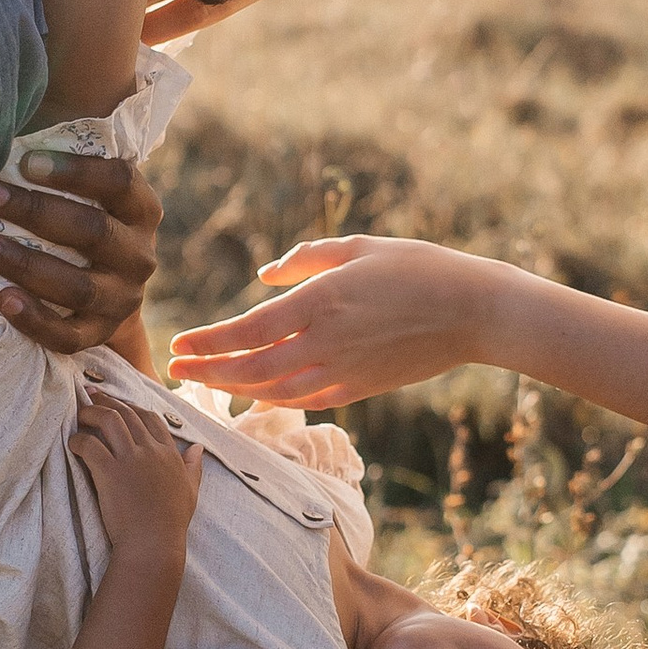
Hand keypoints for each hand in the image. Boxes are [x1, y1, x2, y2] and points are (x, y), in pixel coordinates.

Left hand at [0, 151, 161, 353]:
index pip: (118, 182)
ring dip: (25, 264)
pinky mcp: (99, 333)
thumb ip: (56, 164)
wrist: (103, 288)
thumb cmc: (77, 218)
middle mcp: (139, 255)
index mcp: (140, 209)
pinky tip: (1, 298)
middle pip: (93, 231)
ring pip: (78, 286)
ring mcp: (123, 299)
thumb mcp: (84, 190)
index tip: (25, 161)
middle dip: (35, 211)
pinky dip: (35, 319)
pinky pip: (69, 335)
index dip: (74, 171)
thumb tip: (2, 129)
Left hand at [70, 388, 203, 549]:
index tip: (119, 405)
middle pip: (128, 414)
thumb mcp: (190, 491)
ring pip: (110, 420)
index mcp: (169, 454)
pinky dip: (78, 440)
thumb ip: (193, 467)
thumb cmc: (171, 523)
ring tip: (80, 414)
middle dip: (108, 402)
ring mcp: (131, 460)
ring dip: (92, 413)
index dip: (132, 407)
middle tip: (92, 398)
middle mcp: (151, 451)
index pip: (151, 418)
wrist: (153, 544)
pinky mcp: (110, 472)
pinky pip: (90, 445)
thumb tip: (198, 448)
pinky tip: (72, 443)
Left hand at [165, 237, 497, 409]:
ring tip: (205, 384)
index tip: (179, 343)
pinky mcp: (360, 388)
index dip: (208, 341)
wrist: (473, 312)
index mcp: (320, 301)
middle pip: (250, 369)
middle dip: (207, 372)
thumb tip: (265, 277)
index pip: (247, 330)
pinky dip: (273, 401)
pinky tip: (253, 397)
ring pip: (273, 392)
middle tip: (174, 372)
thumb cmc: (417, 268)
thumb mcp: (358, 247)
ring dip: (233, 390)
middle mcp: (325, 342)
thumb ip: (305, 260)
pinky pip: (305, 401)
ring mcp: (343, 371)